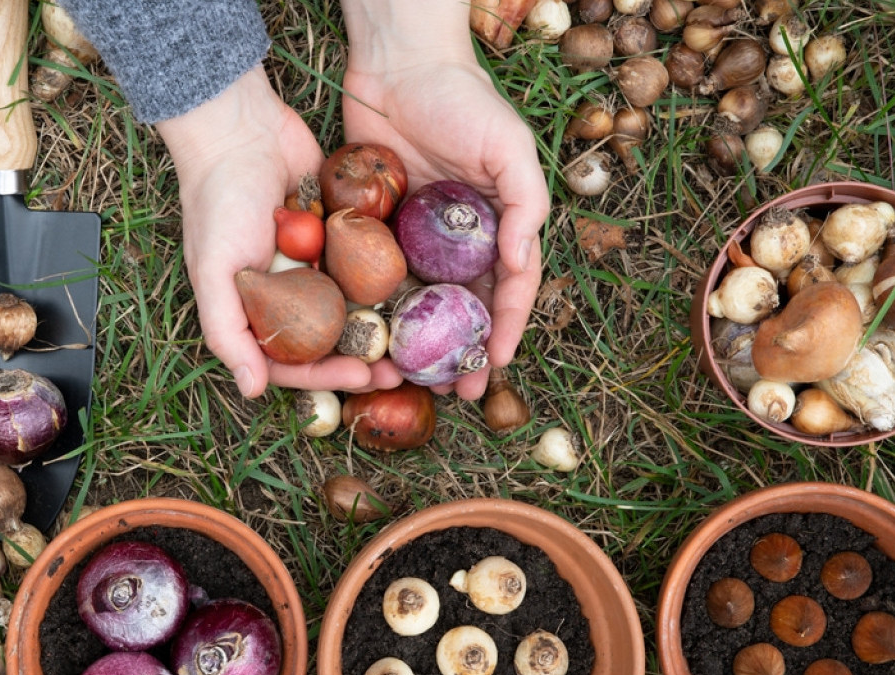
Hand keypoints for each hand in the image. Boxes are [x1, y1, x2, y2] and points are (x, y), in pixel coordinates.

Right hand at [158, 66, 397, 397]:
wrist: (241, 129)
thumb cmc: (218, 201)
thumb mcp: (214, 272)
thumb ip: (228, 332)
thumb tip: (252, 391)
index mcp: (255, 309)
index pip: (294, 360)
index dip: (327, 375)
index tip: (363, 377)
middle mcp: (288, 293)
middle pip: (331, 340)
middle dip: (365, 358)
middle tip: (401, 371)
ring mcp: (317, 263)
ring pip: (355, 306)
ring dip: (384, 325)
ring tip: (417, 339)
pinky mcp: (341, 232)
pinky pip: (369, 263)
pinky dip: (390, 279)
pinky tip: (421, 291)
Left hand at [341, 5, 549, 399]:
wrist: (397, 62)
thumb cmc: (462, 98)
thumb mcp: (509, 146)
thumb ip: (525, 205)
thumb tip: (522, 263)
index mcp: (499, 224)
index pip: (510, 288)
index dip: (505, 329)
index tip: (494, 365)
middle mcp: (459, 237)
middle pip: (465, 307)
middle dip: (463, 352)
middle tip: (456, 392)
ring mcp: (417, 235)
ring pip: (421, 301)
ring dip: (419, 342)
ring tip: (411, 378)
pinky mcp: (375, 227)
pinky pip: (377, 276)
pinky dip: (377, 309)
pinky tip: (369, 339)